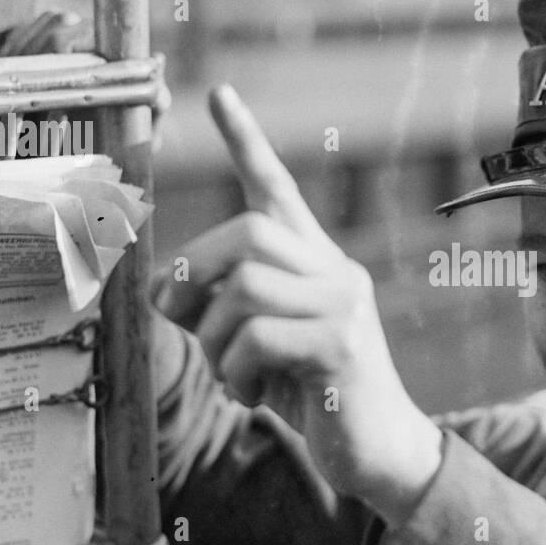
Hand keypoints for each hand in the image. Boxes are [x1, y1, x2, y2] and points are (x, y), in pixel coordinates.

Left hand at [153, 85, 442, 524]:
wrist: (377, 450)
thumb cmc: (313, 394)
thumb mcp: (255, 344)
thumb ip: (219, 309)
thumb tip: (168, 290)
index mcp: (315, 262)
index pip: (278, 189)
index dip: (247, 142)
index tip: (218, 94)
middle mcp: (335, 270)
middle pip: (248, 231)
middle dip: (198, 271)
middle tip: (184, 317)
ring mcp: (344, 305)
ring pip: (247, 286)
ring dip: (216, 338)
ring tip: (234, 375)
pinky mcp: (344, 346)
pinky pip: (260, 337)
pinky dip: (237, 370)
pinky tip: (254, 395)